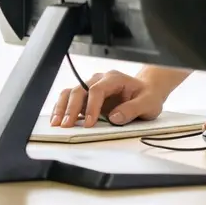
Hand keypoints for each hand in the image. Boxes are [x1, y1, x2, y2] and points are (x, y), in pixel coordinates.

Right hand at [50, 69, 165, 127]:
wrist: (146, 92)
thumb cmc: (147, 97)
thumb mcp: (148, 104)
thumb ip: (133, 109)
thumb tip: (114, 118)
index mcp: (115, 79)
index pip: (97, 89)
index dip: (91, 106)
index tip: (89, 124)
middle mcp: (100, 80)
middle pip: (80, 90)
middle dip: (72, 108)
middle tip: (67, 125)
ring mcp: (91, 87)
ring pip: (71, 92)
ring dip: (62, 108)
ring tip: (57, 123)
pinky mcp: (87, 97)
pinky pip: (70, 99)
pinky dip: (62, 109)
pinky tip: (58, 120)